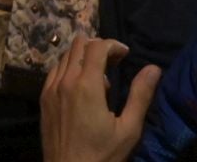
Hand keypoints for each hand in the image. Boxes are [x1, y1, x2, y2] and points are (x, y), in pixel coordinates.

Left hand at [40, 38, 159, 161]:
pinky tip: (80, 87)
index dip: (113, 44)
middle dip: (98, 47)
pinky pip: (54, 71)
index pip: (96, 47)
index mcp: (86, 85)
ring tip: (99, 78)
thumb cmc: (102, 155)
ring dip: (82, 57)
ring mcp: (50, 89)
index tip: (125, 54)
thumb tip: (154, 69)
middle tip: (114, 62)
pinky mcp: (43, 98)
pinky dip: (68, 68)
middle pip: (78, 45)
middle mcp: (64, 81)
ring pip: (65, 56)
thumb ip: (140, 96)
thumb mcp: (128, 129)